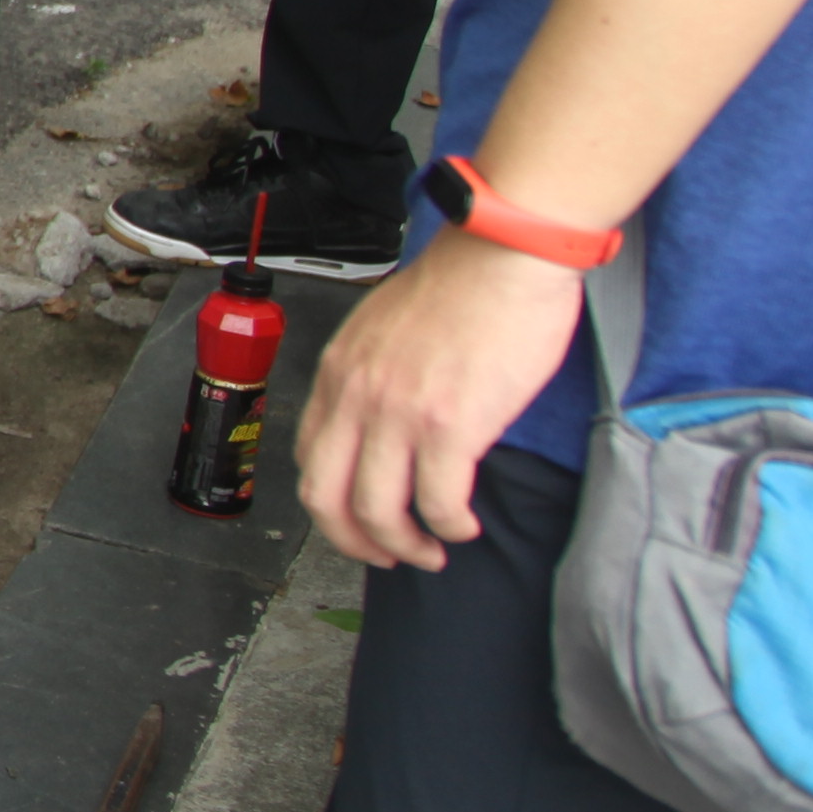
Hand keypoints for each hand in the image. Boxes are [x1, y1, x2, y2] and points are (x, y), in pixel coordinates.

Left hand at [299, 227, 581, 570]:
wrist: (503, 255)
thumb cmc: (460, 285)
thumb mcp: (384, 328)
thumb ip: (372, 375)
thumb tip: (384, 420)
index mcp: (339, 373)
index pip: (309, 457)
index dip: (330, 502)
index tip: (356, 518)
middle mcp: (356, 397)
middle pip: (327, 498)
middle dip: (354, 541)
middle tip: (386, 556)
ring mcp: (399, 414)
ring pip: (379, 512)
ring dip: (404, 546)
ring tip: (431, 550)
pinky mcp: (451, 426)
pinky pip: (438, 501)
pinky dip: (449, 526)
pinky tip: (463, 526)